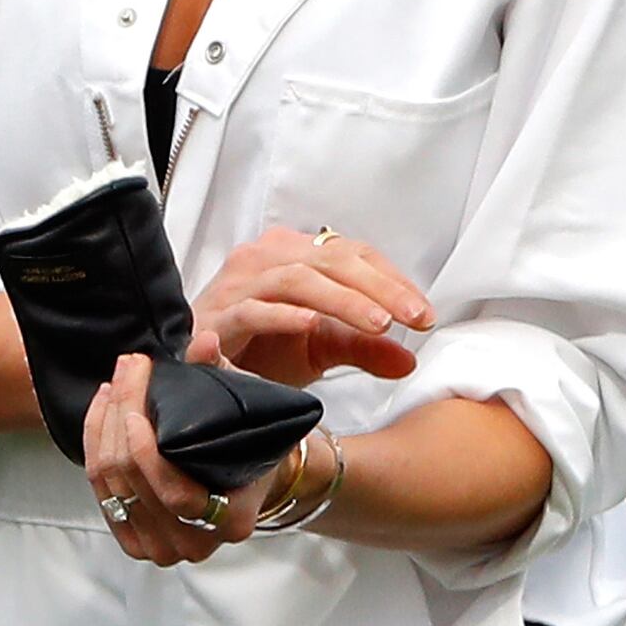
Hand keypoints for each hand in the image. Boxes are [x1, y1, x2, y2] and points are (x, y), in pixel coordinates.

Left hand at [83, 354, 289, 566]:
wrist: (249, 482)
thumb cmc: (251, 445)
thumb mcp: (246, 408)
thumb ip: (223, 375)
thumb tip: (205, 341)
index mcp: (233, 518)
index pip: (175, 493)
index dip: (145, 450)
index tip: (137, 404)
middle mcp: (196, 543)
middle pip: (134, 482)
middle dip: (121, 416)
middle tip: (128, 369)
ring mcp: (164, 548)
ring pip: (111, 487)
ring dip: (104, 428)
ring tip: (116, 384)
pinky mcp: (138, 543)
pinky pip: (102, 496)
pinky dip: (96, 450)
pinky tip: (104, 414)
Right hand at [189, 225, 433, 387]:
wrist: (201, 370)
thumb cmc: (260, 349)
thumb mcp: (320, 348)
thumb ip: (363, 348)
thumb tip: (410, 360)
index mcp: (296, 254)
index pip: (353, 254)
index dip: (392, 280)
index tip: (424, 314)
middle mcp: (268, 257)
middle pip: (331, 260)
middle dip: (378, 289)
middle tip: (413, 317)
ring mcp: (239, 283)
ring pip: (297, 279)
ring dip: (342, 300)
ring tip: (378, 324)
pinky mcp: (216, 315)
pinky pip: (252, 309)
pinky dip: (283, 315)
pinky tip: (312, 325)